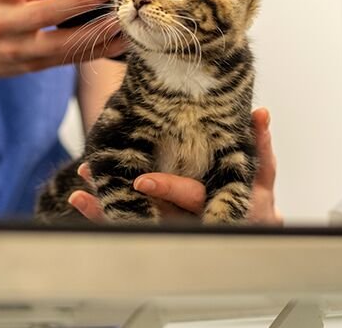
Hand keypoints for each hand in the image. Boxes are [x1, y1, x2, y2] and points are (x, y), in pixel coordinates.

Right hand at [0, 0, 124, 80]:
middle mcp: (2, 24)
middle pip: (43, 14)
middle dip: (78, 2)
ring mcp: (17, 50)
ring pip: (61, 43)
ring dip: (95, 31)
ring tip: (119, 19)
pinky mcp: (33, 67)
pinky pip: (69, 59)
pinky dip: (98, 49)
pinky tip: (120, 40)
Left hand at [68, 107, 282, 224]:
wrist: (253, 229)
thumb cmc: (255, 194)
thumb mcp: (262, 169)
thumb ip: (260, 141)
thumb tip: (260, 113)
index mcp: (215, 201)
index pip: (189, 196)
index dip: (166, 190)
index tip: (142, 181)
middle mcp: (190, 218)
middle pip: (153, 212)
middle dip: (124, 198)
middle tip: (98, 180)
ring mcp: (172, 225)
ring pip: (137, 220)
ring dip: (106, 208)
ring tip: (79, 193)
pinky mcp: (156, 226)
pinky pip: (127, 221)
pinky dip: (102, 211)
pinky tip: (80, 199)